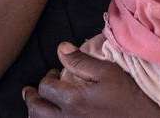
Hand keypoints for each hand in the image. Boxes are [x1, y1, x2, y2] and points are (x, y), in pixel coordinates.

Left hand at [23, 43, 159, 117]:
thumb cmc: (130, 96)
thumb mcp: (108, 72)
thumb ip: (81, 61)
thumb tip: (61, 48)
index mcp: (73, 99)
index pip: (46, 88)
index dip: (46, 78)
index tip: (53, 72)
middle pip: (37, 111)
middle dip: (31, 98)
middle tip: (29, 92)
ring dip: (36, 114)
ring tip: (37, 107)